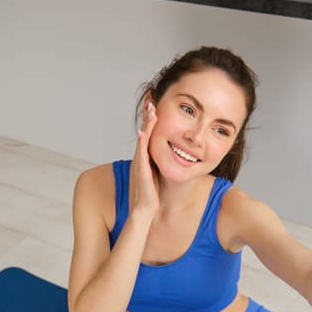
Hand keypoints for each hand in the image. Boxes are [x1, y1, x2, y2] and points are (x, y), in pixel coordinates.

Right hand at [131, 102, 158, 216]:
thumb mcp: (157, 173)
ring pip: (143, 140)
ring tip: (150, 111)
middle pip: (144, 132)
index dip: (150, 119)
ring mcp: (139, 164)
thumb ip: (160, 162)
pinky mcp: (140, 172)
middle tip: (151, 100)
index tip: (154, 104)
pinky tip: (144, 133)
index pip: (148, 134)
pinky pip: (141, 155)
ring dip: (146, 126)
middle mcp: (141, 158)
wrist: (144, 210)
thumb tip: (172, 153)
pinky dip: (142, 143)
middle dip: (147, 116)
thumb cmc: (152, 194)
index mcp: (145, 157)